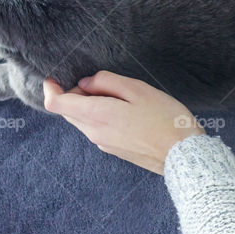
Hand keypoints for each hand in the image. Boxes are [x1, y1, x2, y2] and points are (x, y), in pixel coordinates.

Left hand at [42, 71, 205, 174]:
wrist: (184, 155)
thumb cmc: (165, 120)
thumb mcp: (138, 90)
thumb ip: (107, 82)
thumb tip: (86, 83)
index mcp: (96, 115)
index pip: (56, 103)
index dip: (51, 88)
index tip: (55, 78)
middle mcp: (94, 132)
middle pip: (68, 112)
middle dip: (75, 95)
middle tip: (101, 84)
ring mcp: (104, 144)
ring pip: (83, 121)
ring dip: (91, 106)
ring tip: (120, 98)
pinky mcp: (115, 150)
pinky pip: (98, 130)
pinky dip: (102, 118)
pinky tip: (128, 114)